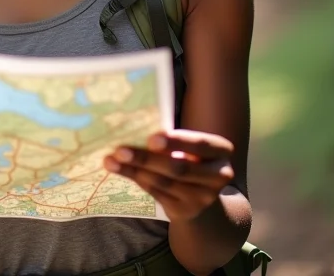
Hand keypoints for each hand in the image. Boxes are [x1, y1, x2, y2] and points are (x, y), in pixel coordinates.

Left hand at [104, 129, 234, 222]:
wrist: (204, 198)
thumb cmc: (191, 157)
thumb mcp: (193, 146)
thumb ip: (175, 139)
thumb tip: (137, 123)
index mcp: (222, 151)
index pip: (200, 144)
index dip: (176, 142)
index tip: (151, 137)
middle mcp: (218, 176)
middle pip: (179, 167)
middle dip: (147, 158)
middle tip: (121, 149)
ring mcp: (203, 197)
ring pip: (164, 182)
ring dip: (135, 170)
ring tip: (111, 159)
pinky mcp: (185, 211)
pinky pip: (157, 193)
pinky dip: (136, 179)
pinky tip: (120, 170)